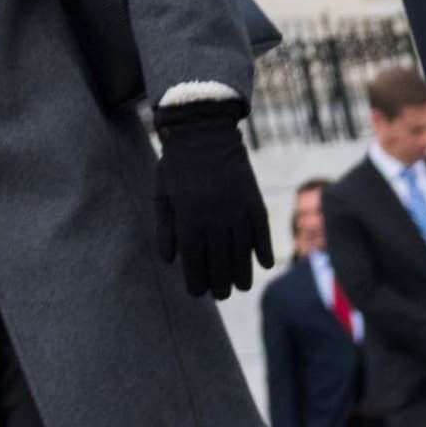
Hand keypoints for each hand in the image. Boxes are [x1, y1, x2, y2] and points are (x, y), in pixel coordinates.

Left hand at [148, 98, 273, 298]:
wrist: (204, 131)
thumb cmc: (177, 165)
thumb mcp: (162, 194)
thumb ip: (164, 228)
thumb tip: (169, 260)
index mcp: (189, 215)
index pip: (194, 259)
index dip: (195, 280)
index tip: (197, 293)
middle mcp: (215, 216)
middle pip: (220, 261)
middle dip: (219, 283)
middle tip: (219, 295)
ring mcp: (237, 209)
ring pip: (243, 252)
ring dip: (242, 273)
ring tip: (239, 287)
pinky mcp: (254, 201)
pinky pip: (262, 232)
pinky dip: (263, 250)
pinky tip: (263, 264)